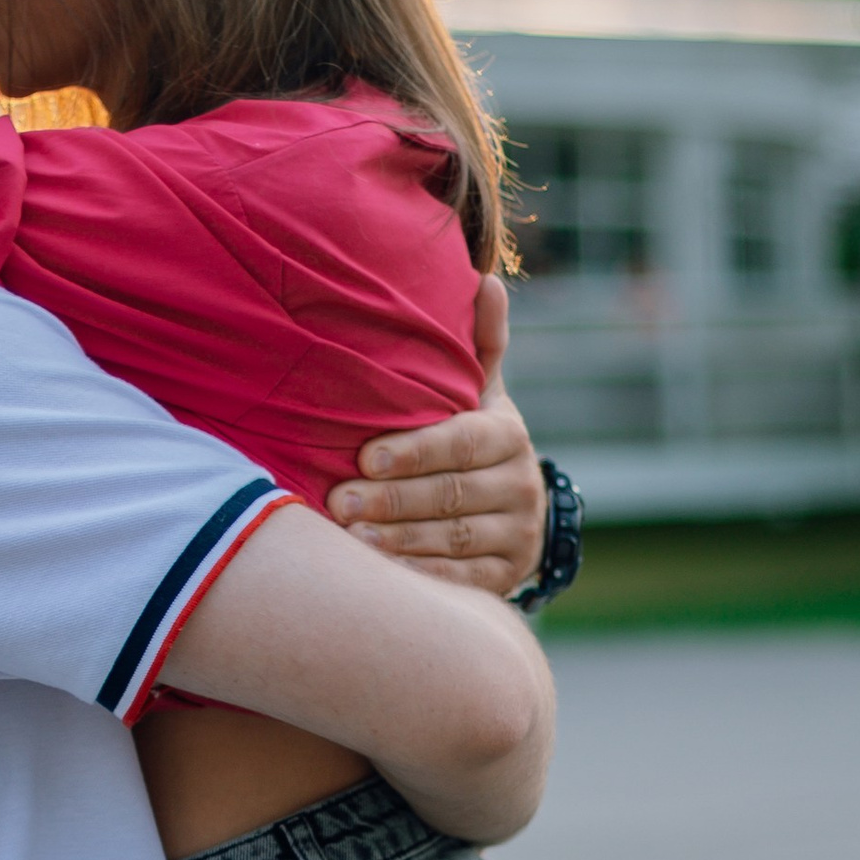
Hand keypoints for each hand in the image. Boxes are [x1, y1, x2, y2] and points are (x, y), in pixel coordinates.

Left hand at [326, 277, 549, 593]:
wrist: (517, 511)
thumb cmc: (475, 441)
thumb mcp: (482, 393)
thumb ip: (480, 344)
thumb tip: (487, 280)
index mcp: (508, 434)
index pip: (462, 441)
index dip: (416, 450)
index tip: (366, 455)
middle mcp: (521, 485)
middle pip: (451, 494)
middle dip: (392, 499)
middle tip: (338, 500)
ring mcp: (518, 534)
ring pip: (454, 539)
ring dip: (399, 540)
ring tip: (349, 538)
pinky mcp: (506, 577)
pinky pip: (460, 579)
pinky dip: (419, 575)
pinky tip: (379, 575)